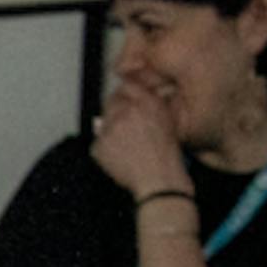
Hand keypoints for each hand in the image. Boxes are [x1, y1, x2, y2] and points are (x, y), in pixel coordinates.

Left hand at [92, 83, 190, 201]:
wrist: (158, 181)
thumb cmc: (168, 157)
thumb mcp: (167, 122)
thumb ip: (151, 106)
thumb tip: (135, 99)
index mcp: (148, 102)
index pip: (128, 86)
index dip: (126, 95)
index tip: (126, 102)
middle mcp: (128, 110)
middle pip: (112, 102)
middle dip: (117, 112)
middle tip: (125, 128)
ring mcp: (111, 127)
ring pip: (103, 122)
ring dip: (111, 131)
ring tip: (127, 147)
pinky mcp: (99, 144)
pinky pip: (98, 143)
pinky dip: (105, 150)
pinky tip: (120, 158)